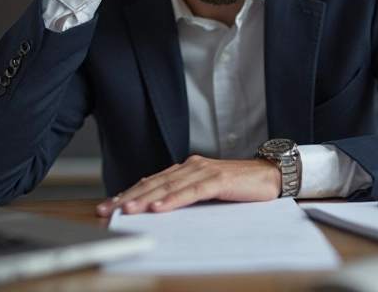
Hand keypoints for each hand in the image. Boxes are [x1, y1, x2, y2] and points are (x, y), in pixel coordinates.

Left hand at [95, 156, 281, 216]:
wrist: (270, 175)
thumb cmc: (239, 187)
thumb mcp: (206, 193)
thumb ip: (185, 197)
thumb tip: (157, 211)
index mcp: (186, 169)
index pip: (151, 182)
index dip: (128, 193)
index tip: (108, 206)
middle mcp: (191, 166)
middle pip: (154, 183)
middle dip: (128, 197)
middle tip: (107, 209)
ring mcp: (204, 171)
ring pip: (168, 186)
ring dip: (146, 199)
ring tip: (127, 210)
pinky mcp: (219, 179)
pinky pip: (192, 191)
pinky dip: (174, 199)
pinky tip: (160, 207)